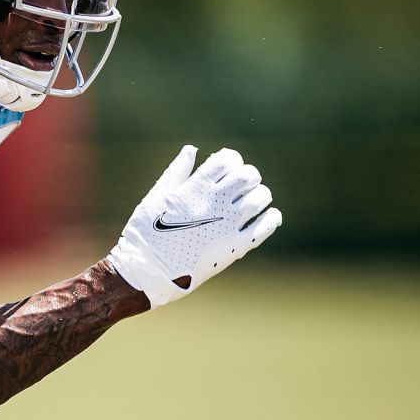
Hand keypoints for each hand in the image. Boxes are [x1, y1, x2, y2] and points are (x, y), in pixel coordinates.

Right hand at [107, 146, 280, 306]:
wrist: (149, 269)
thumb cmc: (147, 231)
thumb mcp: (157, 195)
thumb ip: (177, 171)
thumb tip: (192, 150)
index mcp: (196, 187)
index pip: (228, 159)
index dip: (230, 159)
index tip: (225, 167)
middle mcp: (216, 202)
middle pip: (248, 175)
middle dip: (247, 175)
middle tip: (241, 185)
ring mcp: (229, 224)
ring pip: (261, 197)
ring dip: (259, 195)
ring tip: (252, 201)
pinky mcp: (237, 246)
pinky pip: (266, 226)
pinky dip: (271, 218)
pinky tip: (268, 216)